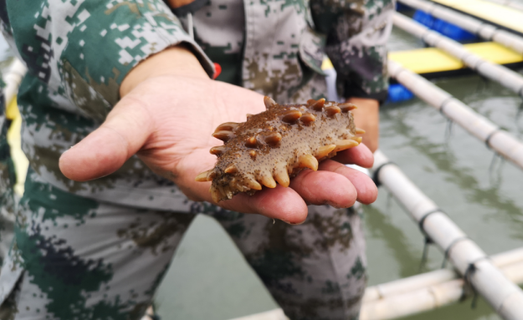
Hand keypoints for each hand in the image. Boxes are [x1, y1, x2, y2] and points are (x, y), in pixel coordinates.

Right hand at [58, 46, 376, 223]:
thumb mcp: (128, 125)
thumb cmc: (150, 114)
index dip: (264, 200)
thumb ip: (110, 147)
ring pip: (304, 167)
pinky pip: (310, 139)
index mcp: (210, 177)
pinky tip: (361, 148)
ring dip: (337, 174)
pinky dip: (335, 143)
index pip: (239, 195)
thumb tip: (72, 166)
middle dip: (316, 190)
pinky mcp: (279, 131)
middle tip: (351, 196)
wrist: (173, 97)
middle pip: (282, 184)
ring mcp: (265, 152)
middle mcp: (244, 171)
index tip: (291, 208)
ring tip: (368, 180)